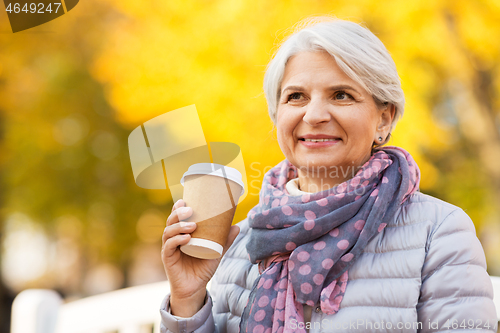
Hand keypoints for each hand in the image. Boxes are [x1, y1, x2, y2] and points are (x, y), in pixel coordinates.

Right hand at [161, 199, 239, 316]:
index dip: (178, 207)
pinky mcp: (167, 258)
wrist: (195, 288)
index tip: (185, 200)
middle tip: (190, 209)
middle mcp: (173, 238)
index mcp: (182, 233)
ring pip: (168, 232)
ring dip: (179, 226)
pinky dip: (177, 240)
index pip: (177, 217)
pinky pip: (169, 246)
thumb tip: (237, 226)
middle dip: (178, 213)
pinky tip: (187, 238)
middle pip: (171, 221)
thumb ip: (225, 240)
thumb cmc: (203, 267)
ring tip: (192, 225)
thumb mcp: (216, 252)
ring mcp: (169, 248)